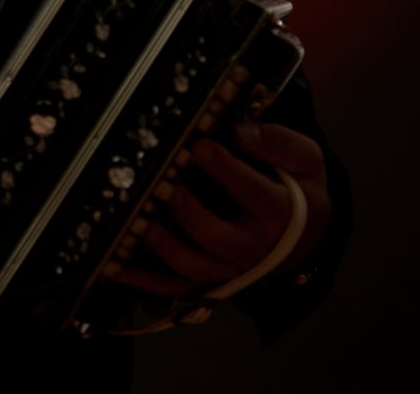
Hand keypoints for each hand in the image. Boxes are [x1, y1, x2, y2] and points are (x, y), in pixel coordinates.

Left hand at [112, 121, 332, 299]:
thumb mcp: (305, 160)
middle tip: (165, 184)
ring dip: (160, 245)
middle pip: (217, 238)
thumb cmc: (296, 189)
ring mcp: (227, 268)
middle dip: (187, 211)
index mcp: (281, 214)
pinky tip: (114, 264)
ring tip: (136, 219)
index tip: (200, 145)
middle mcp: (252, 247)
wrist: (303, 235)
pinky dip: (143, 280)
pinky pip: (172, 287)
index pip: (254, 194)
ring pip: (191, 267)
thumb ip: (278, 142)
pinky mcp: (205, 280)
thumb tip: (239, 132)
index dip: (226, 170)